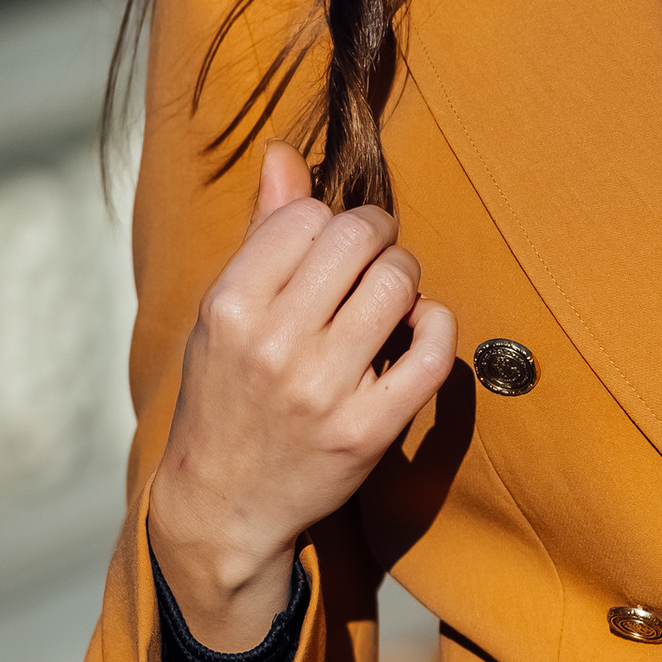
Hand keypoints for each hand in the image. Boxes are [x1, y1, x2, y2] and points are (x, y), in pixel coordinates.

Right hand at [148, 142, 456, 650]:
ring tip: (393, 295)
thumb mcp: (222, 316)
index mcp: (230, 308)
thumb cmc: (225, 396)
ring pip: (398, 285)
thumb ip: (259, 236)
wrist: (224, 507)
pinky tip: (420, 330)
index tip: (332, 245)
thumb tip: (283, 155)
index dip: (330, 222)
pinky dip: (438, 327)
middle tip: (376, 256)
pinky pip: (433, 352)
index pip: (306, 217)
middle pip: (358, 239)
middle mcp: (273, 346)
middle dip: (378, 236)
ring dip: (406, 277)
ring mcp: (322, 391)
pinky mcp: (367, 431)